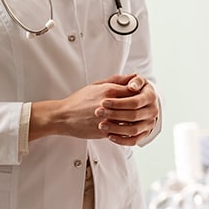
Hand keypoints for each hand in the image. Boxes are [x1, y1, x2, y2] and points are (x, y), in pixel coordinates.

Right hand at [31, 74, 159, 144]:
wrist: (64, 116)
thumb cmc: (79, 100)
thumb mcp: (97, 85)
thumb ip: (116, 80)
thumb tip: (132, 77)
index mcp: (108, 91)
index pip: (133, 90)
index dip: (140, 93)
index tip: (142, 95)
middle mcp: (109, 105)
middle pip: (134, 106)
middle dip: (140, 107)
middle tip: (144, 108)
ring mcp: (107, 119)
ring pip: (130, 120)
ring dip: (135, 120)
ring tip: (138, 118)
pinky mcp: (104, 131)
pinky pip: (121, 132)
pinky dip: (127, 131)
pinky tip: (128, 128)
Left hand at [95, 74, 159, 145]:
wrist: (144, 102)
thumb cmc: (135, 89)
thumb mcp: (135, 81)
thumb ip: (133, 81)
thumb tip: (132, 86)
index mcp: (150, 96)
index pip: (134, 102)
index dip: (119, 103)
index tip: (103, 102)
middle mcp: (153, 111)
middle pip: (133, 116)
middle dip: (114, 115)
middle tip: (98, 112)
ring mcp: (149, 124)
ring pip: (133, 130)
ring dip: (116, 129)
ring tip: (101, 125)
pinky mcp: (145, 133)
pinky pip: (134, 140)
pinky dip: (122, 140)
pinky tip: (110, 136)